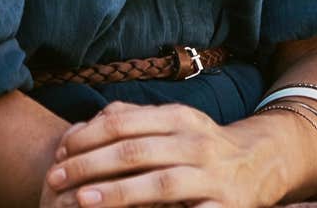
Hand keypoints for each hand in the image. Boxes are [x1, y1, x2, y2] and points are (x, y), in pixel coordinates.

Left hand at [43, 101, 292, 207]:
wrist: (260, 162)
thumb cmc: (201, 145)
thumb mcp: (174, 122)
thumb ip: (134, 118)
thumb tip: (87, 124)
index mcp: (179, 118)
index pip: (123, 122)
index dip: (86, 137)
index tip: (58, 153)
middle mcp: (196, 143)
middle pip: (135, 151)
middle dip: (90, 165)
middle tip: (56, 179)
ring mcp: (211, 176)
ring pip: (159, 183)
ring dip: (117, 193)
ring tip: (82, 201)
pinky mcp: (224, 207)